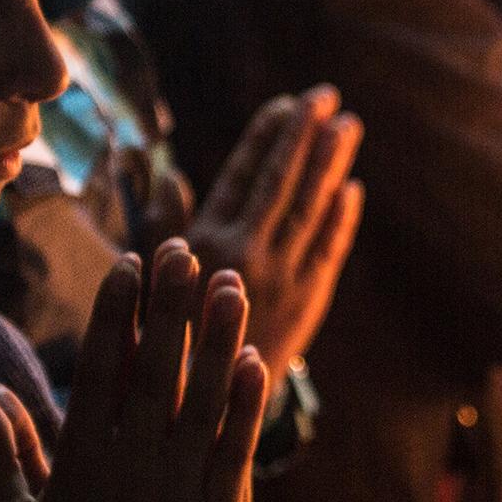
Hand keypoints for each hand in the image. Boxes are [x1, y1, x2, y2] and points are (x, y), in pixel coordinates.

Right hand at [0, 240, 267, 501]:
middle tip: (181, 247)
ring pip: (202, 396)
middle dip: (169, 302)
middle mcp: (132, 464)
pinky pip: (237, 444)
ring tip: (229, 281)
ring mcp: (180, 486)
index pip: (100, 367)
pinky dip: (247, 401)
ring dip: (217, 334)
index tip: (130, 264)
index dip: (118, 311)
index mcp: (80, 461)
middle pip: (154, 366)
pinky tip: (256, 357)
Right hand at [187, 86, 363, 377]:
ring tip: (348, 126)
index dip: (265, 136)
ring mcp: (281, 277)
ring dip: (331, 164)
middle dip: (304, 135)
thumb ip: (163, 224)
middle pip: (282, 182)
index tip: (285, 103)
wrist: (201, 405)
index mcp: (205, 242)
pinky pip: (329, 251)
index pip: (241, 174)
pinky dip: (341, 218)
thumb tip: (170, 173)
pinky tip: (352, 187)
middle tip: (325, 96)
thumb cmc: (167, 338)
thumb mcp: (150, 278)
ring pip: (311, 208)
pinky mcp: (307, 302)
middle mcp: (245, 254)